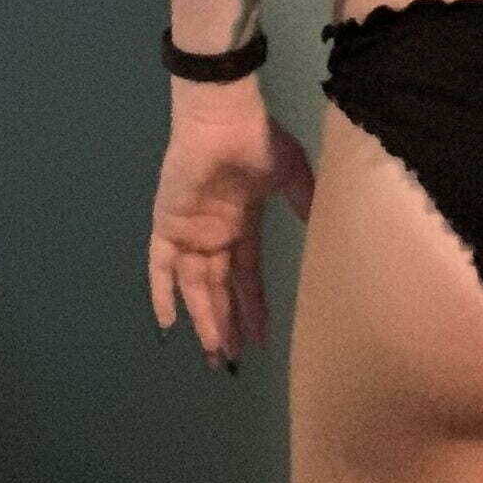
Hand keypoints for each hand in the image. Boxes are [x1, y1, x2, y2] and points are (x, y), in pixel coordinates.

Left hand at [148, 85, 314, 370]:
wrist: (222, 118)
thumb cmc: (257, 141)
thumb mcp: (290, 172)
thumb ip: (303, 200)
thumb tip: (321, 228)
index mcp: (242, 225)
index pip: (247, 278)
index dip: (254, 310)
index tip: (263, 342)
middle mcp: (214, 236)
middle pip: (220, 291)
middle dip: (227, 326)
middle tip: (231, 364)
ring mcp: (189, 232)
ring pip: (195, 287)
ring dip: (204, 319)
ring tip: (214, 354)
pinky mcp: (166, 225)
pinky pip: (160, 267)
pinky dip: (161, 294)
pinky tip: (167, 325)